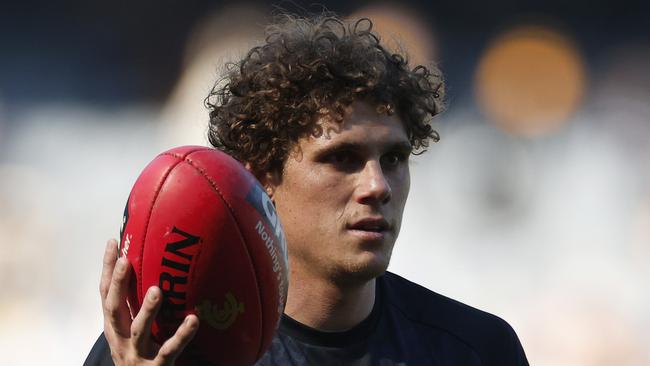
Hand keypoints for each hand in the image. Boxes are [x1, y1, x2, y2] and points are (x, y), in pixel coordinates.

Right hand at [100, 239, 198, 364]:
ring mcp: (137, 354)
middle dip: (118, 284)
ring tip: (158, 290)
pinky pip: (169, 349)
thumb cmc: (139, 354)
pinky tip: (193, 320)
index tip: (113, 242)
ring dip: (147, 310)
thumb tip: (149, 266)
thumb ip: (136, 304)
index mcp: (114, 326)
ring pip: (138, 330)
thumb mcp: (131, 329)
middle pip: (114, 309)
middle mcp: (120, 339)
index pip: (106, 293)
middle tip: (124, 260)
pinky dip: (181, 335)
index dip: (107, 269)